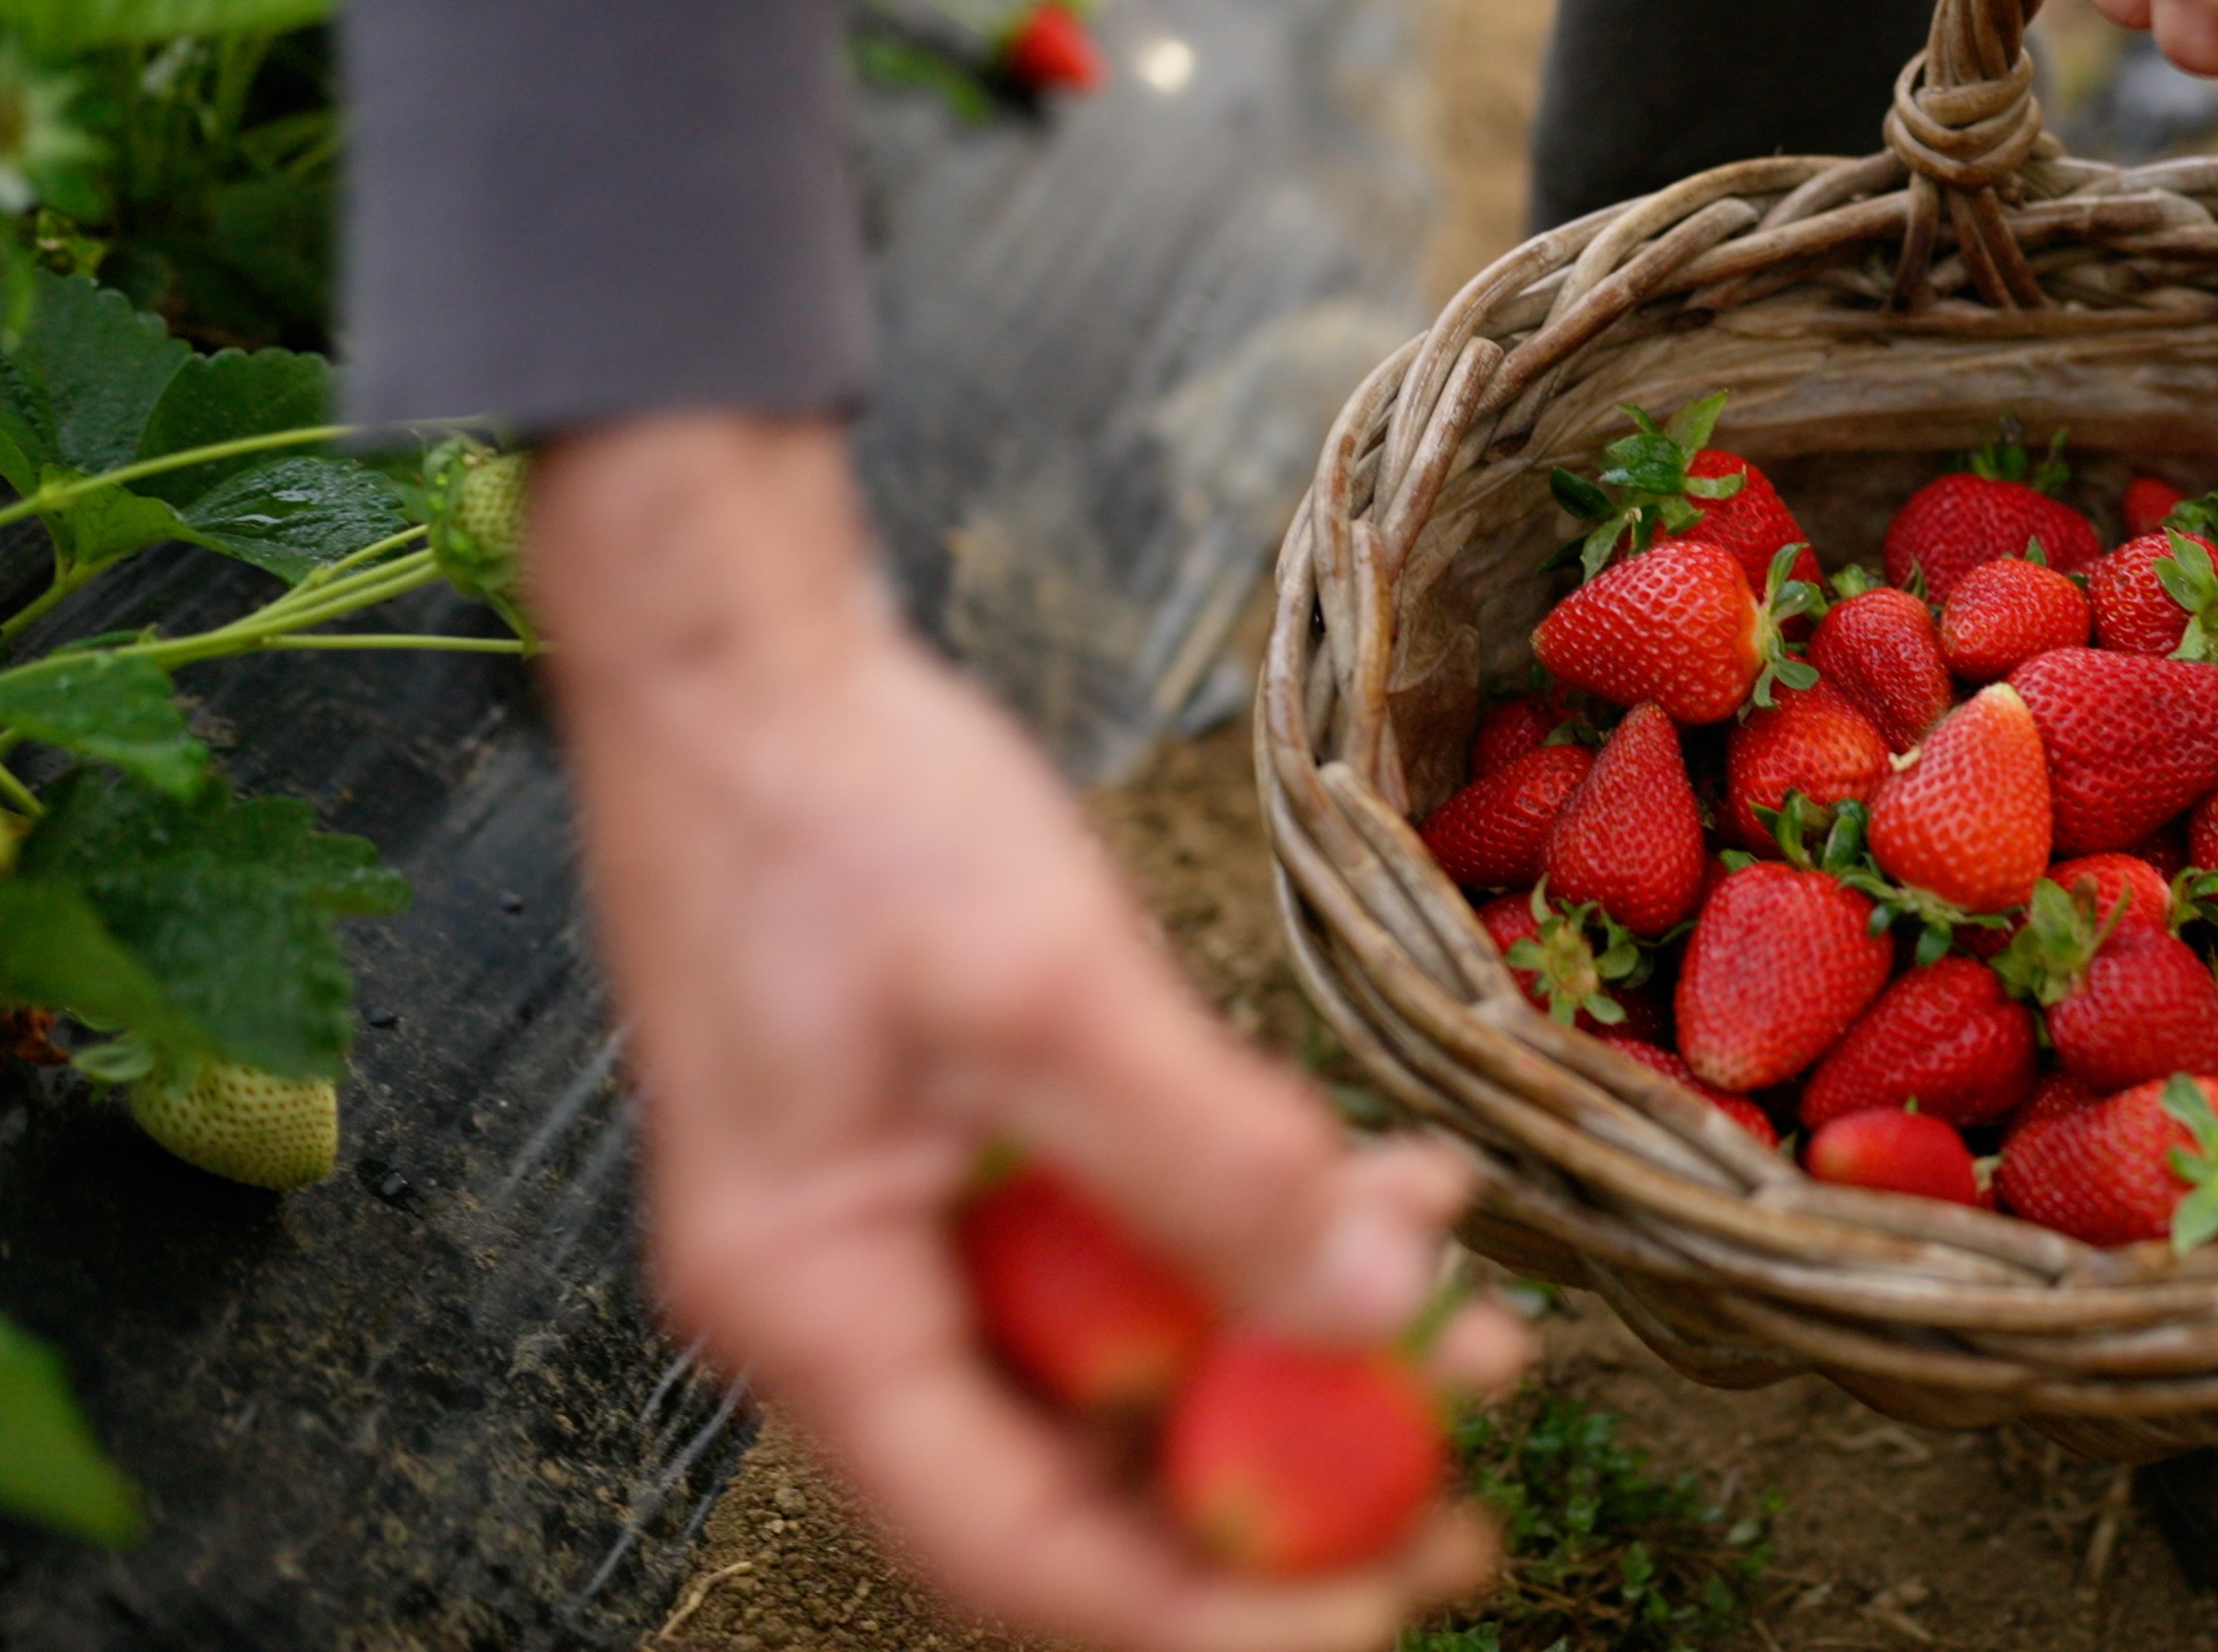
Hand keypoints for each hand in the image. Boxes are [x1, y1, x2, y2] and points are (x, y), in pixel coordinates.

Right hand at [527, 414, 1522, 1651]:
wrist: (742, 660)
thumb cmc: (844, 811)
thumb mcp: (1046, 991)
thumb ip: (1209, 1167)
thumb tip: (1375, 1315)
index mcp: (815, 1311)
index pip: (1024, 1553)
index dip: (1213, 1612)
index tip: (1384, 1609)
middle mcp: (849, 1308)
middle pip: (1088, 1484)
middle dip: (1287, 1495)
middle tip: (1467, 1504)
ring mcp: (904, 1234)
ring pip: (1131, 1368)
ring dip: (1299, 1353)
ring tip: (1475, 1324)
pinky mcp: (963, 1158)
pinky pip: (1129, 1253)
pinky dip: (1255, 1235)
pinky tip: (1395, 1193)